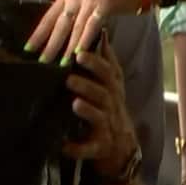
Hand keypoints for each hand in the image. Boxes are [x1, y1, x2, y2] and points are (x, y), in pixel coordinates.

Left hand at [26, 0, 141, 65]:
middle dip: (50, 45)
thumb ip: (73, 18)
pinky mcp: (104, 3)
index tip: (27, 51)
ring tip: (61, 64)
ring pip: (75, 26)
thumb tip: (59, 40)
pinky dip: (85, 38)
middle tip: (42, 63)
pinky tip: (80, 51)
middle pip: (59, 25)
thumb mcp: (85, 6)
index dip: (37, 35)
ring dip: (67, 46)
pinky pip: (92, 24)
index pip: (48, 18)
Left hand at [62, 33, 139, 178]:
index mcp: (113, 92)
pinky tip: (64, 146)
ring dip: (88, 111)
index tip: (80, 52)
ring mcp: (108, 129)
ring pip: (100, 118)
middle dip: (89, 85)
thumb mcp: (112, 86)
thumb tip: (102, 33)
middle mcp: (113, 108)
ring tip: (75, 103)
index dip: (97, 63)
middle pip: (105, 94)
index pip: (109, 74)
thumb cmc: (111, 112)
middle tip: (70, 78)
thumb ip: (106, 62)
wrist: (122, 151)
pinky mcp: (101, 148)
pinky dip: (78, 148)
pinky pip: (90, 149)